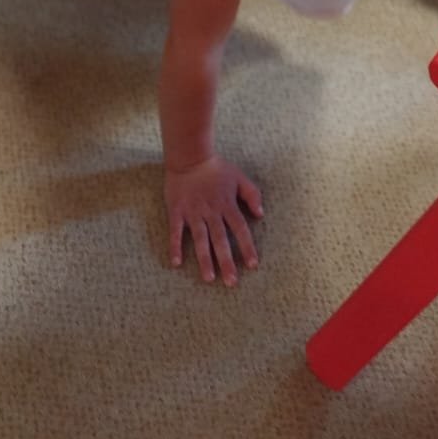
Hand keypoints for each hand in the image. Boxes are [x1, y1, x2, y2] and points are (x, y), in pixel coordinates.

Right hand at [165, 155, 263, 286]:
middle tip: (231, 282)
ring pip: (201, 239)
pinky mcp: (177, 211)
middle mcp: (211, 211)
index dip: (247, 247)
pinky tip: (176, 263)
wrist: (189, 156)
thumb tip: (261, 215)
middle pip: (221, 239)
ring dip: (205, 259)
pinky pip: (176, 231)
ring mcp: (193, 212)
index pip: (240, 229)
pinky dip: (176, 246)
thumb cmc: (216, 168)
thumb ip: (252, 194)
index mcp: (227, 204)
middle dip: (226, 261)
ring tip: (209, 278)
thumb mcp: (239, 177)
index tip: (252, 265)